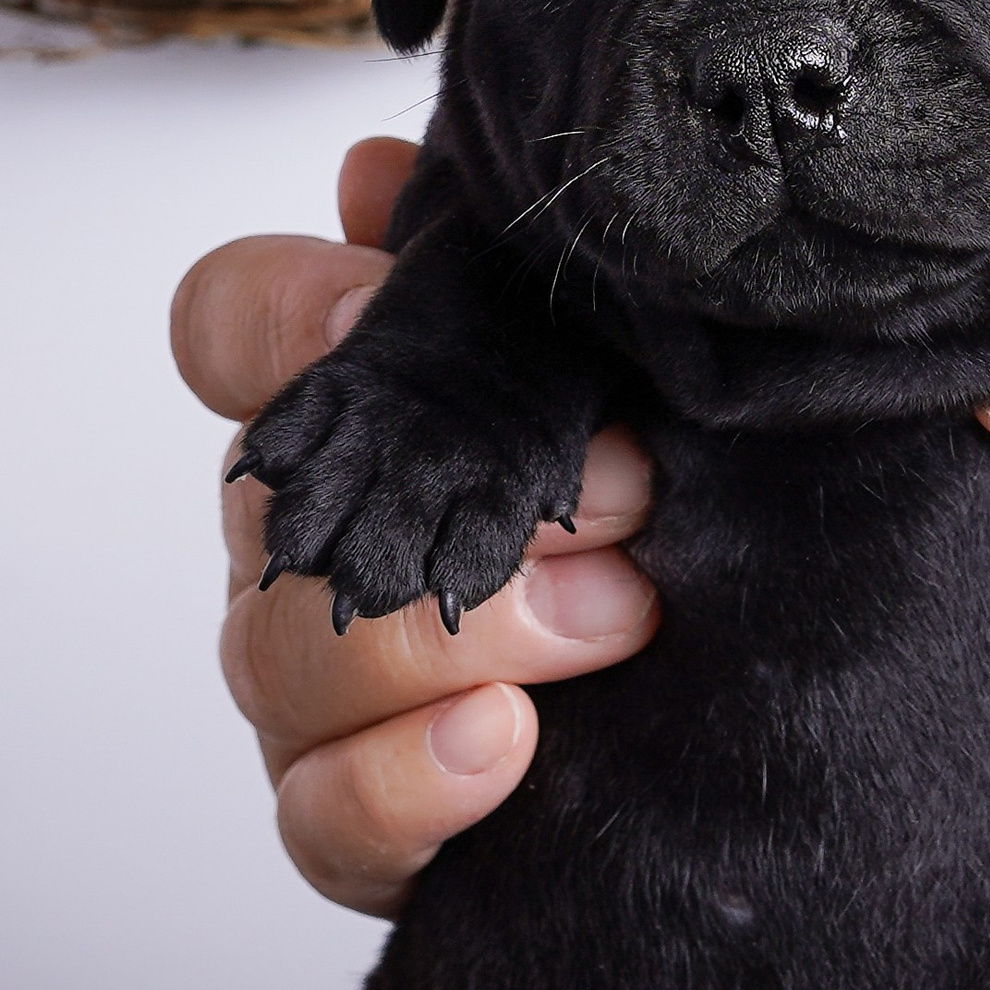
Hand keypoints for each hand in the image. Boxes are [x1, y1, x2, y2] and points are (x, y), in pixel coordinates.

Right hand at [171, 138, 657, 913]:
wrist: (758, 696)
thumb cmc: (672, 509)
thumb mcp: (627, 368)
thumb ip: (511, 278)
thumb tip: (375, 170)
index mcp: (355, 411)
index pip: (231, 324)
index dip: (284, 312)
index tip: (383, 315)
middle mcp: (310, 542)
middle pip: (263, 505)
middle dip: (435, 492)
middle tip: (626, 488)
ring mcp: (320, 690)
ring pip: (285, 658)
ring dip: (459, 632)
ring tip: (621, 617)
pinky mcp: (364, 819)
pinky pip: (322, 816)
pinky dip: (404, 783)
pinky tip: (506, 745)